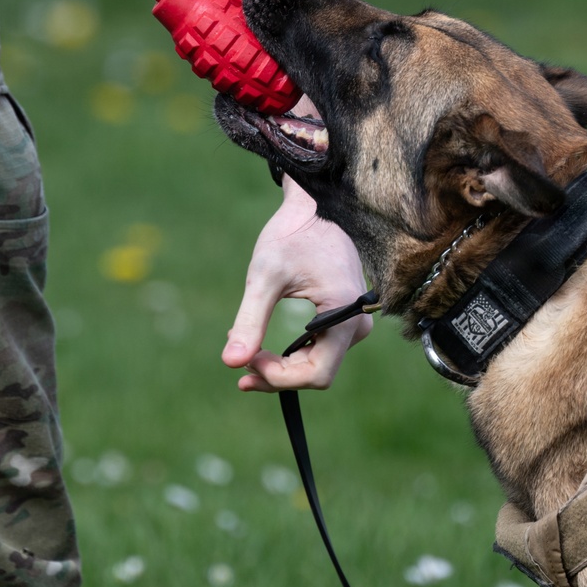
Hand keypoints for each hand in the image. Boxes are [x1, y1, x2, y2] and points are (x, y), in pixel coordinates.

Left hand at [222, 178, 371, 390]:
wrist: (313, 208)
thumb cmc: (291, 235)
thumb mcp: (265, 276)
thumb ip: (250, 321)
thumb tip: (230, 363)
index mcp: (345, 315)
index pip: (316, 374)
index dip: (279, 377)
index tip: (249, 360)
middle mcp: (356, 324)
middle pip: (316, 373)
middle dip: (277, 374)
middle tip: (241, 365)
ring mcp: (353, 323)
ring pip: (317, 364)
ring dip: (282, 366)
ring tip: (249, 352)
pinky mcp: (344, 319)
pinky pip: (319, 349)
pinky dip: (290, 354)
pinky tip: (263, 346)